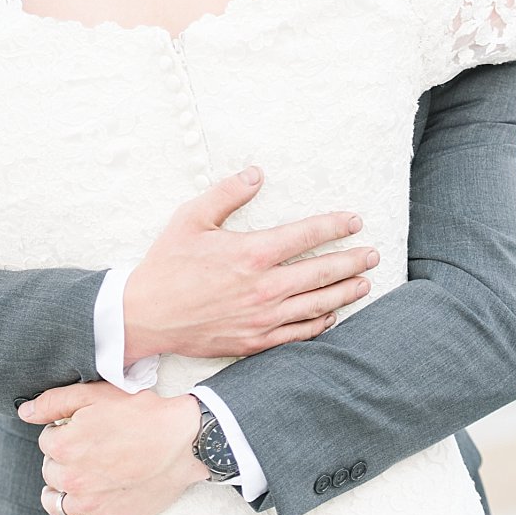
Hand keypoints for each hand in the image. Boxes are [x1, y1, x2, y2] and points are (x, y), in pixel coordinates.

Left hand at [18, 382, 205, 514]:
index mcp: (63, 445)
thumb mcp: (96, 395)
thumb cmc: (142, 414)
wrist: (185, 441)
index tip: (82, 433)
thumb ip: (54, 402)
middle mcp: (70, 477)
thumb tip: (24, 412)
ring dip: (59, 492)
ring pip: (55, 502)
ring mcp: (88, 504)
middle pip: (50, 471)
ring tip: (75, 484)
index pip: (46, 442)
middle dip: (63, 461)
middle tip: (90, 453)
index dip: (63, 434)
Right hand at [121, 168, 377, 360]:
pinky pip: (299, 332)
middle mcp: (265, 287)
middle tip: (371, 254)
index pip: (307, 234)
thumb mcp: (190, 219)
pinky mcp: (255, 340)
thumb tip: (256, 174)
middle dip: (353, 260)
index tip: (354, 222)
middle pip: (323, 271)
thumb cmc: (165, 266)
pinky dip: (321, 323)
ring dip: (345, 292)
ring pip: (318, 304)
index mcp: (252, 253)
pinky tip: (331, 315)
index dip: (335, 225)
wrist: (143, 315)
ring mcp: (263, 317)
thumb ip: (226, 194)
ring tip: (363, 283)